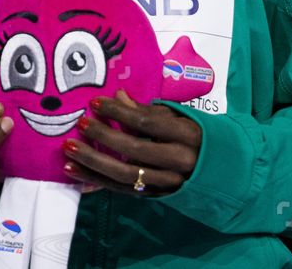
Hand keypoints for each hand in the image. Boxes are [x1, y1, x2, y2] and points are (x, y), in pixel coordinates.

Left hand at [61, 88, 201, 196]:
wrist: (223, 172)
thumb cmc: (198, 138)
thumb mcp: (180, 118)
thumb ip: (149, 110)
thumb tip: (118, 95)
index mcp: (187, 135)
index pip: (147, 122)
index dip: (119, 112)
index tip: (95, 103)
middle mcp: (178, 161)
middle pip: (134, 150)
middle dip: (103, 137)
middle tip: (80, 124)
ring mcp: (167, 183)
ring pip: (125, 175)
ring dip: (93, 163)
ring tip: (69, 151)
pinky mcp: (156, 196)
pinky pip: (122, 190)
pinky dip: (97, 181)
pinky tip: (77, 172)